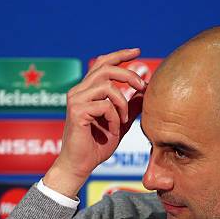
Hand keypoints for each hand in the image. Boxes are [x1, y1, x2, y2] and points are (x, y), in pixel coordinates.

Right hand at [44, 48, 145, 196]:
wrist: (80, 166)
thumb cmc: (97, 146)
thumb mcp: (120, 124)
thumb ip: (130, 107)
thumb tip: (143, 91)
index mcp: (87, 90)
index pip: (103, 63)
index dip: (120, 55)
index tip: (137, 52)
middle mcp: (79, 91)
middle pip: (106, 68)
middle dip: (129, 75)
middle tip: (143, 86)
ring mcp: (76, 100)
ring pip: (107, 87)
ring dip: (122, 103)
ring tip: (123, 120)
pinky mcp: (77, 111)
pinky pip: (105, 106)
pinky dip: (115, 119)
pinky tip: (112, 131)